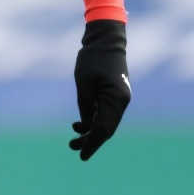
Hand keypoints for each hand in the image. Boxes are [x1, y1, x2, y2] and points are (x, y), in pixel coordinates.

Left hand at [69, 19, 129, 160]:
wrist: (106, 38)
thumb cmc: (93, 58)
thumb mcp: (83, 84)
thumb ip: (85, 106)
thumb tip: (87, 127)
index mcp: (116, 99)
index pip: (104, 129)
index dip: (92, 144)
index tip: (81, 155)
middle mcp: (122, 101)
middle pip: (107, 129)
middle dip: (90, 140)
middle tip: (72, 146)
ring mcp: (120, 98)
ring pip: (107, 122)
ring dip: (91, 131)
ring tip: (73, 136)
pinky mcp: (115, 94)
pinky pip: (106, 113)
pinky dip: (94, 120)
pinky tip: (80, 123)